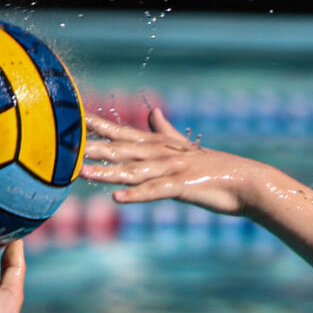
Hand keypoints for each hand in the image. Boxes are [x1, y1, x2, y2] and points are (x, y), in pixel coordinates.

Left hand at [81, 107, 254, 214]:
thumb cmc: (217, 170)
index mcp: (162, 146)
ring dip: (107, 172)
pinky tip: (118, 200)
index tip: (73, 118)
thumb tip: (152, 113)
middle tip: (64, 144)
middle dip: (93, 147)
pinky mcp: (184, 188)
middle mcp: (163, 154)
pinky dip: (137, 196)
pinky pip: (155, 193)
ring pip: (134, 171)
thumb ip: (165, 133)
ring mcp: (173, 170)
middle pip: (122, 149)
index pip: (124, 133)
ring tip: (82, 172)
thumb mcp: (187, 149)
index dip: (98, 125)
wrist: (248, 182)